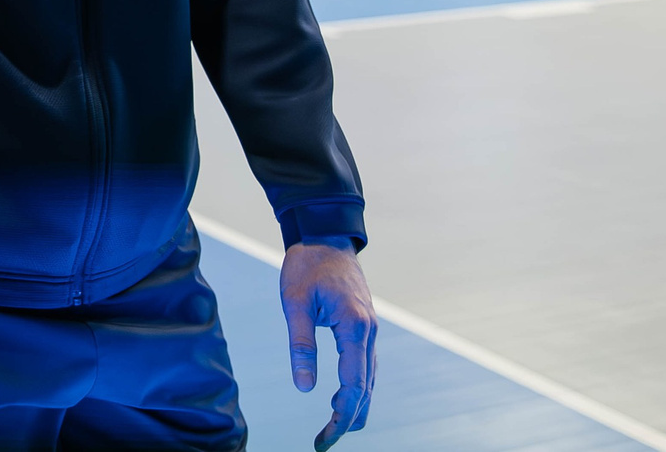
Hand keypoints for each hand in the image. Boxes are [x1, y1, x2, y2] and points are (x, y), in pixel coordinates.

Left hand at [282, 241, 375, 448]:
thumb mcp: (295, 302)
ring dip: (356, 406)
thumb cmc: (307, 265)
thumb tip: (304, 387)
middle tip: (325, 442)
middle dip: (348, 419)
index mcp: (355, 327)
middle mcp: (370, 332)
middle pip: (365, 388)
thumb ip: (301, 344)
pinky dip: (359, 387)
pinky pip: (367, 365)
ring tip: (336, 429)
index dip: (340, 417)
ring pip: (370, 379)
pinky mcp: (365, 326)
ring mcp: (371, 329)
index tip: (324, 439)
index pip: (353, 386)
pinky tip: (347, 398)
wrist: (325, 235)